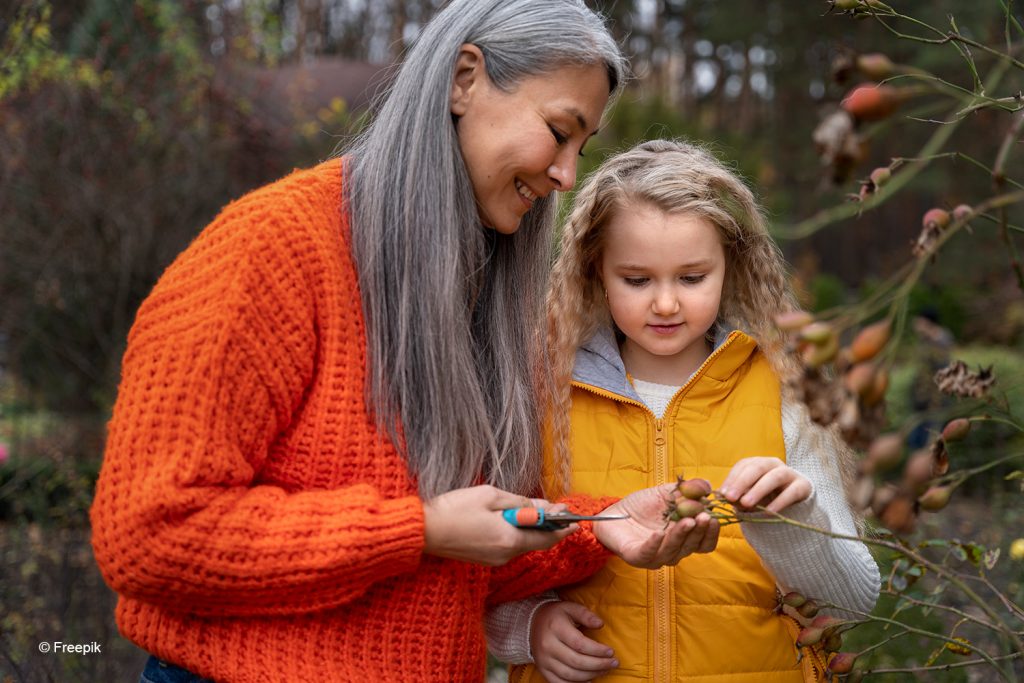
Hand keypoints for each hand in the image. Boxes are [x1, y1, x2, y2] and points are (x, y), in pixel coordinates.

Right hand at [422, 485, 575, 565]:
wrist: (424, 531)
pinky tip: (509, 520)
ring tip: (530, 510)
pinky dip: (515, 534)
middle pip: (536, 542)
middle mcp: (506, 555)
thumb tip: (542, 507)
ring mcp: (495, 560)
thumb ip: (519, 503)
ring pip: (522, 544)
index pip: (547, 537)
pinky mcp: (485, 559)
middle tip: (554, 509)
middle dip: (548, 526)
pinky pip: (508, 546)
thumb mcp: (491, 496)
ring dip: (530, 529)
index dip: (562, 528)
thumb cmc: (455, 509)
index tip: (574, 519)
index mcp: (510, 539)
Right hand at [531, 601, 617, 682]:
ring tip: (604, 670)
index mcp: (555, 628)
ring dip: (590, 675)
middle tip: (614, 663)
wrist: (531, 623)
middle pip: (576, 661)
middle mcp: (548, 645)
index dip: (597, 650)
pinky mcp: (542, 669)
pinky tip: (588, 681)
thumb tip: (600, 624)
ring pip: (570, 675)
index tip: (611, 651)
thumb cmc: (556, 615)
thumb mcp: (570, 608)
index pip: (580, 644)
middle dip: (599, 665)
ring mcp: (544, 660)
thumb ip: (586, 615)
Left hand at [593, 483, 718, 568]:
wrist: (614, 513)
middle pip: (691, 546)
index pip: (704, 543)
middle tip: (703, 517)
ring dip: (680, 535)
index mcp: (684, 539)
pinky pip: (648, 553)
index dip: (711, 533)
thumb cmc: (642, 506)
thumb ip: (688, 490)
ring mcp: (655, 556)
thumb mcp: (667, 493)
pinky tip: (659, 532)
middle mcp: (673, 551)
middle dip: (699, 531)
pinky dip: (654, 543)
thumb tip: (708, 486)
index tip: (715, 517)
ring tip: (685, 520)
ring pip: (672, 551)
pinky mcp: (637, 557)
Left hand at [719, 457, 811, 512]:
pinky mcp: (803, 486)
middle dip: (742, 482)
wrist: (796, 504)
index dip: (732, 479)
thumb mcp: (750, 496)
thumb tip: (719, 496)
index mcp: (758, 463)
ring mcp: (790, 473)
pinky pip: (791, 492)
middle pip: (757, 468)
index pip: (743, 466)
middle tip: (731, 497)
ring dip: (758, 490)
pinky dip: (780, 502)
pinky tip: (769, 512)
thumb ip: (737, 496)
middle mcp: (773, 464)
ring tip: (746, 504)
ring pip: (774, 477)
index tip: (722, 494)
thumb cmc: (767, 498)